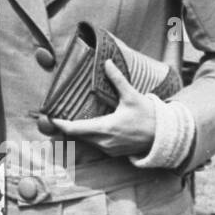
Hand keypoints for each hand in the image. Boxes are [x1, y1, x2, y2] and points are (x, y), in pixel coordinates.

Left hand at [35, 59, 156, 157]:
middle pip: (77, 135)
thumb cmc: (149, 117)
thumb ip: (117, 79)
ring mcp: (109, 149)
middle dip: (65, 127)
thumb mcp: (132, 96)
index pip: (74, 129)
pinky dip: (87, 136)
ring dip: (76, 132)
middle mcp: (104, 142)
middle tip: (54, 116)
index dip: (60, 124)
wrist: (165, 137)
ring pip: (85, 141)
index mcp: (105, 128)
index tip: (49, 117)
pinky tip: (85, 126)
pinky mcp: (113, 152)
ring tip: (66, 120)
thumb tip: (107, 62)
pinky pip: (95, 144)